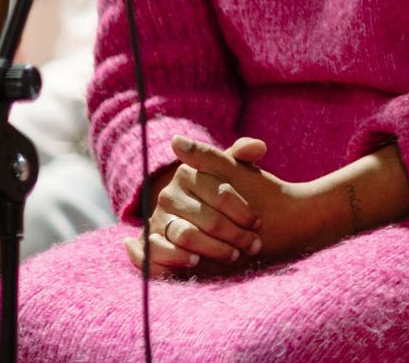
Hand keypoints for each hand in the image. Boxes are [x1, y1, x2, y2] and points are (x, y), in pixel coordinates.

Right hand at [124, 135, 265, 275]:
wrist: (203, 225)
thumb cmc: (224, 197)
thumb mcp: (234, 171)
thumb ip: (244, 155)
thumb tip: (259, 146)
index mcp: (188, 173)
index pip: (221, 193)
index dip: (242, 210)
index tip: (257, 221)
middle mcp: (168, 194)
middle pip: (208, 218)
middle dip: (235, 234)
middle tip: (253, 244)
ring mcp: (157, 218)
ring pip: (188, 236)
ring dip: (214, 249)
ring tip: (234, 255)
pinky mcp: (150, 242)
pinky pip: (158, 251)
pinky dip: (176, 257)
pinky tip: (195, 261)